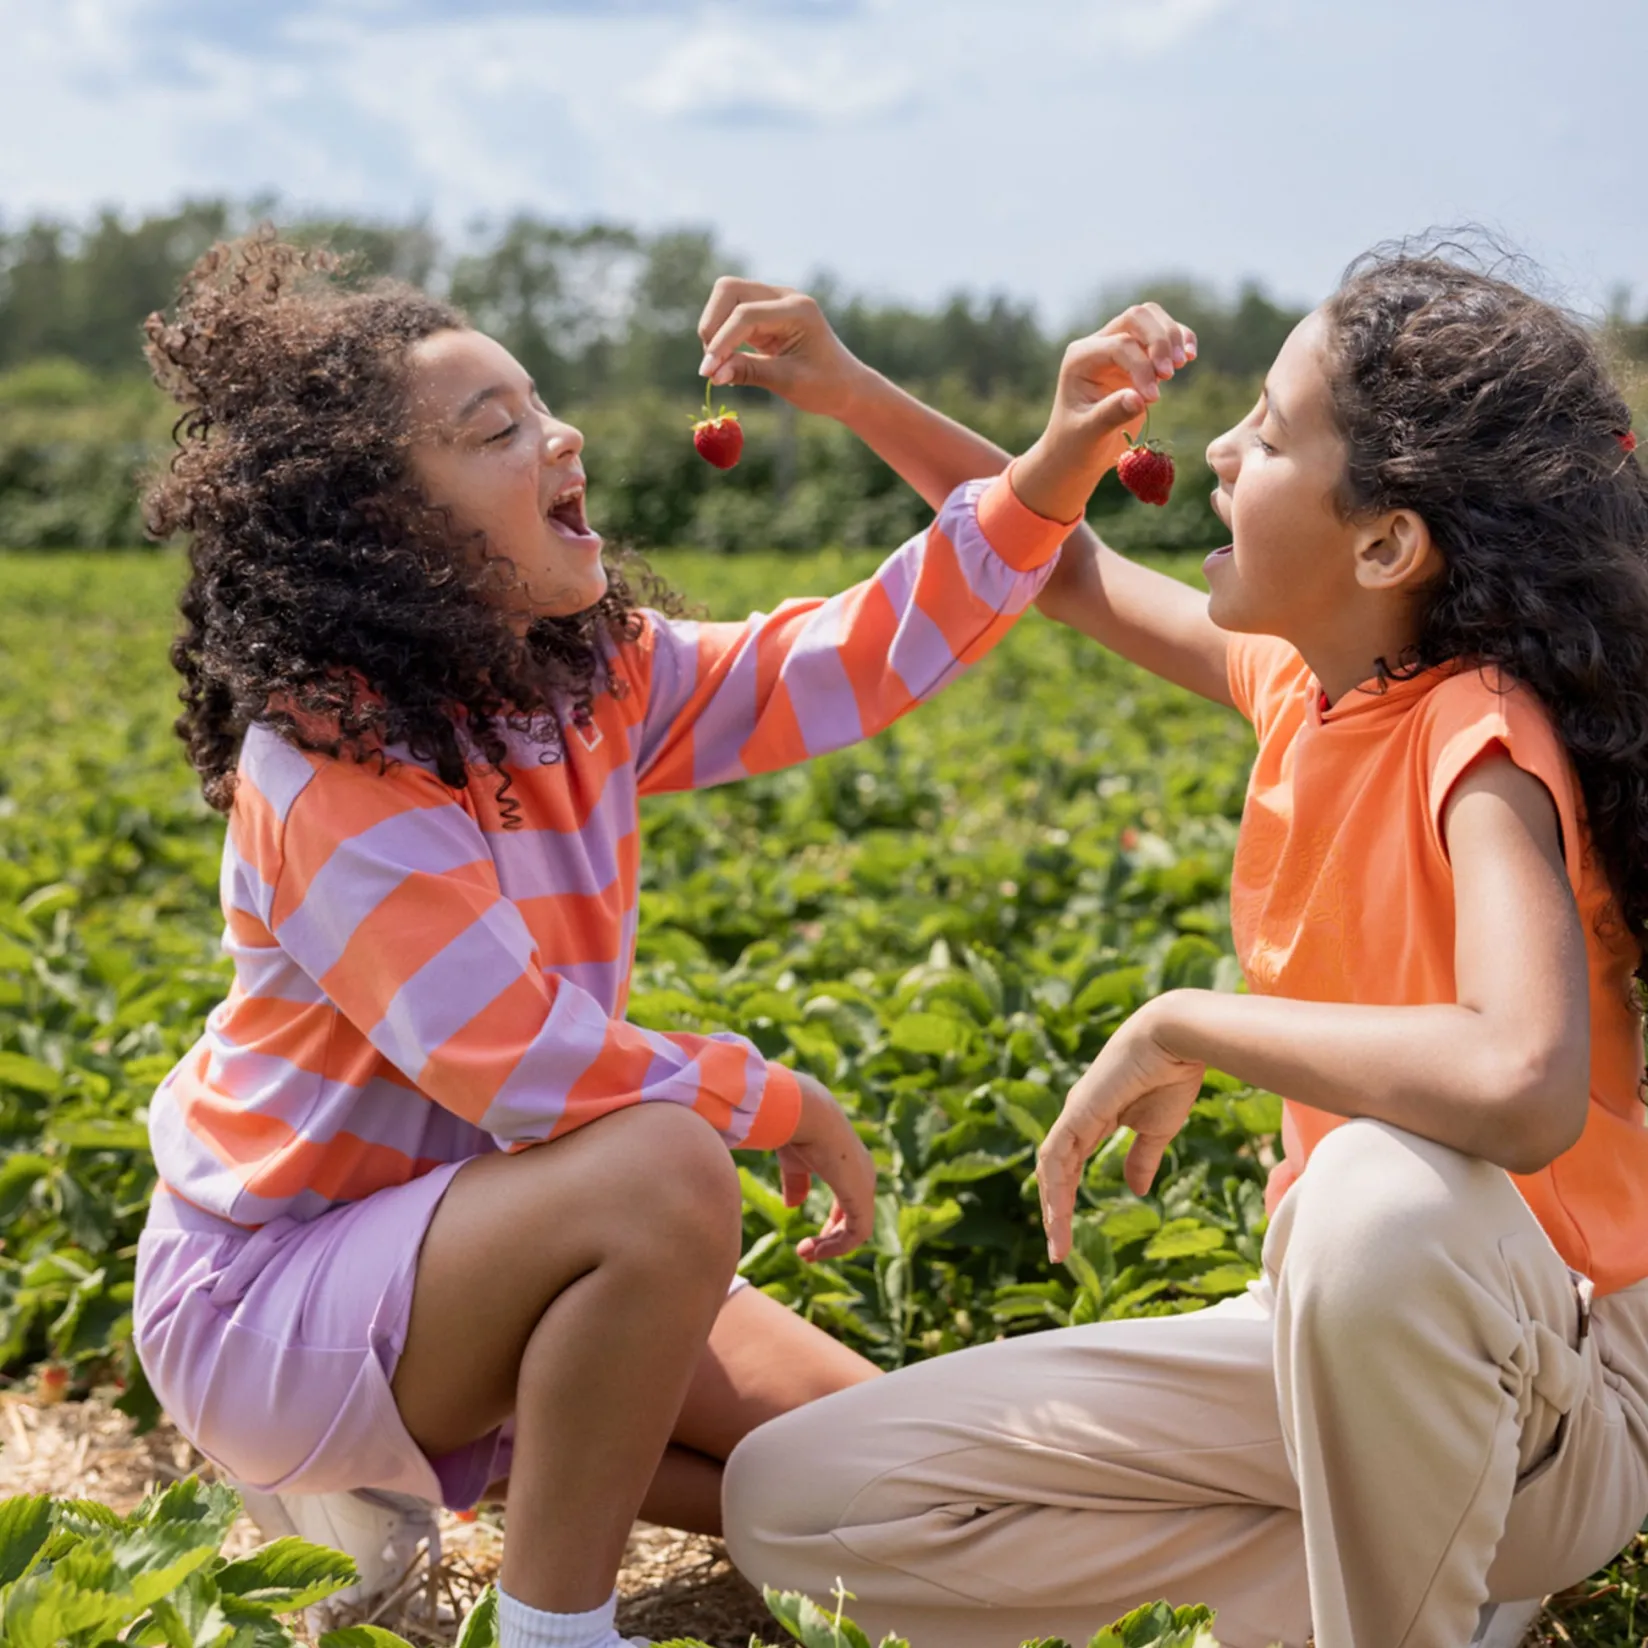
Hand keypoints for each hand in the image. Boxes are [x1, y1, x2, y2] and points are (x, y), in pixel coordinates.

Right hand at [696, 278, 873, 420]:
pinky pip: (731, 312)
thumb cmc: (825, 386)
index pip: (746, 314)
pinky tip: (725, 361)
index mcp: (797, 309)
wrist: (846, 386)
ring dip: (714, 328)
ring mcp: (773, 301)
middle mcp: (784, 296)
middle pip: (729, 290)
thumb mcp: (788, 382)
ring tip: (718, 365)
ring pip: (726, 296)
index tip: (707, 373)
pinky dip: (722, 334)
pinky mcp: (764, 312)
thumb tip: (712, 374)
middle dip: (712, 325)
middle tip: (712, 364)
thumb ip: (749, 372)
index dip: (722, 342)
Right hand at [776, 1072, 878, 1261]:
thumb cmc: (796, 1131)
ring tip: (806, 1254)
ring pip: (857, 1230)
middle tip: (806, 1254)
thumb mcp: (794, 1162)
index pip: (848, 1205)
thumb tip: (793, 1206)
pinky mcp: (861, 1196)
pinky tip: (815, 1249)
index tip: (806, 1243)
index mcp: (850, 1165)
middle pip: (855, 1219)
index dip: (830, 1227)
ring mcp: (865, 1186)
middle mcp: (864, 1175)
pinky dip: (836, 1246)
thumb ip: (796, 1183)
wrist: (804, 1114)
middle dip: (830, 1241)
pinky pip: (856, 1233)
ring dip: (831, 1247)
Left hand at [1012, 303, 1198, 524]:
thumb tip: (1138, 398)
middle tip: (1170, 374)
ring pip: (1151, 318)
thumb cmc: (1076, 444)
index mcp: (1081, 358)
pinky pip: (1163, 333)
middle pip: (1136, 317)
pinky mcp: (1138, 356)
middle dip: (1159, 341)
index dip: (1142, 367)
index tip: (1153, 399)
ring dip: (1171, 337)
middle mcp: (1098, 345)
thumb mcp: (1089, 433)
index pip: (1120, 345)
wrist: (1076, 451)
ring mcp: (1118, 346)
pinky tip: (1190, 356)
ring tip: (1180, 366)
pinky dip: (1180, 339)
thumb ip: (1111, 414)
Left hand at [1036, 996, 1205, 1262]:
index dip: (1066, 1200)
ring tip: (1057, 1244)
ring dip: (1052, 1207)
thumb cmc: (1170, 1076)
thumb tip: (1136, 1191)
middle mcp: (1076, 1117)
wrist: (1176, 1039)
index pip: (1069, 1167)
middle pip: (1053, 1171)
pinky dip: (1055, 1185)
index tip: (1068, 1236)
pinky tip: (1058, 1212)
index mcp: (1091, 1119)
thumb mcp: (1156, 1129)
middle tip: (1058, 1250)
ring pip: (1051, 1168)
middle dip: (1053, 1211)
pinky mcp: (1078, 1111)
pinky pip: (1057, 1154)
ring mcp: (1074, 1112)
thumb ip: (1141, 1159)